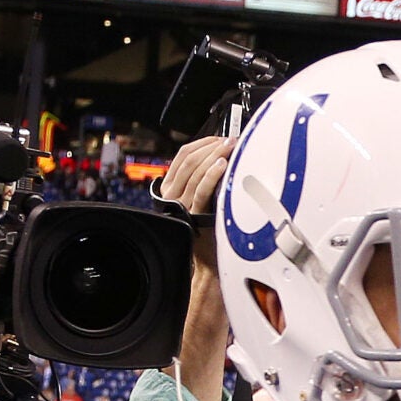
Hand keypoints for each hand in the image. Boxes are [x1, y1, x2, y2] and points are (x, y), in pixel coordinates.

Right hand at [157, 130, 236, 263]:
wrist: (207, 261)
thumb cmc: (208, 232)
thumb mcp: (201, 202)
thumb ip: (203, 182)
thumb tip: (220, 159)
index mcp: (171, 188)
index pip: (183, 156)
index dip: (202, 143)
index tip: (219, 138)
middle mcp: (173, 195)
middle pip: (189, 160)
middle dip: (211, 147)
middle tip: (229, 140)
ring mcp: (183, 204)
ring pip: (195, 171)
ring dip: (214, 156)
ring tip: (229, 148)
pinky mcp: (195, 215)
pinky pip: (202, 190)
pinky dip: (212, 175)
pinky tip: (223, 165)